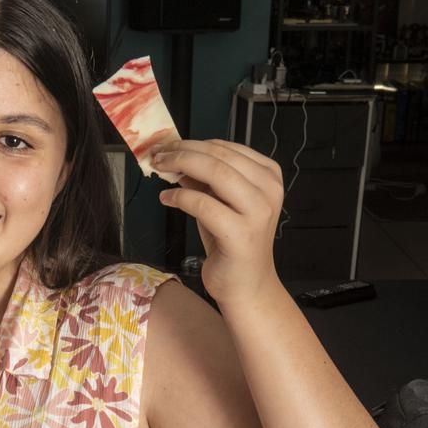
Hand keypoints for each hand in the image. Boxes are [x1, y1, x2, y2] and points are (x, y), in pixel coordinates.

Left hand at [152, 139, 283, 304]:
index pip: (227, 147)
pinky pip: (203, 204)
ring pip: (215, 173)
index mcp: (269, 176)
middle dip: (183, 151)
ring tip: (160, 169)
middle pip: (219, 156)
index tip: (169, 145)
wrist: (246, 284)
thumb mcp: (219, 202)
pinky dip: (180, 197)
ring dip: (181, 167)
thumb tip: (176, 155)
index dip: (193, 142)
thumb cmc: (232, 244)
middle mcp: (268, 190)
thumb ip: (204, 179)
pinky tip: (167, 198)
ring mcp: (258, 212)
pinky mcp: (241, 234)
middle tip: (159, 154)